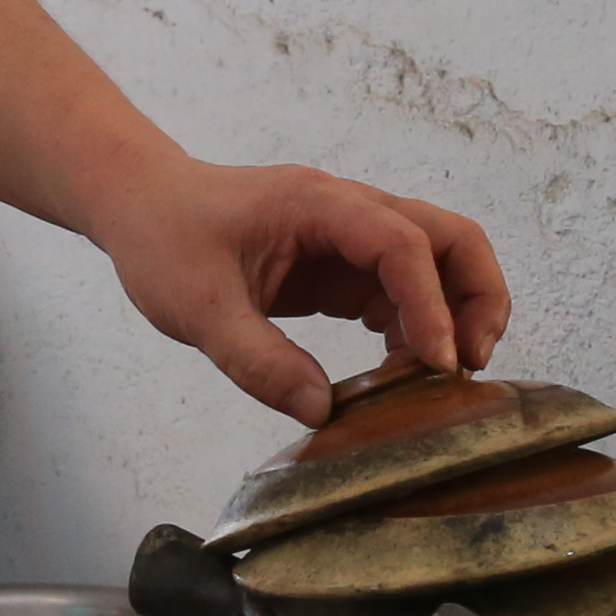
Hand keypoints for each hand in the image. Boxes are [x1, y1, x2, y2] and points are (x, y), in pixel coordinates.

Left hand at [85, 155, 511, 424]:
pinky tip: (399, 373)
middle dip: (476, 296)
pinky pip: (400, 290)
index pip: (402, 244)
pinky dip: (415, 328)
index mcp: (318, 204)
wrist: (139, 204)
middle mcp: (347, 211)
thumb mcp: (197, 308)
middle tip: (471, 364)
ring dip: (453, 313)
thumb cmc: (162, 238)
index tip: (439, 365)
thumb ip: (256, 360)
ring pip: (437, 261)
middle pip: (450, 237)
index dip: (430, 304)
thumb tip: (321, 412)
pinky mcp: (339, 265)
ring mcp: (348, 237)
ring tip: (443, 379)